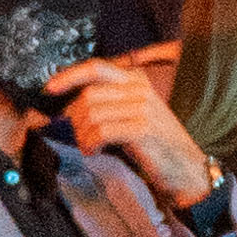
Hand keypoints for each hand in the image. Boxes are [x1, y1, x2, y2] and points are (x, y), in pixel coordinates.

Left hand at [46, 55, 215, 205]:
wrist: (187, 168)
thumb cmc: (156, 145)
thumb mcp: (134, 115)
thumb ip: (108, 103)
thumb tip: (67, 107)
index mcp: (137, 81)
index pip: (96, 68)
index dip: (69, 76)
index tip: (50, 88)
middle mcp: (141, 90)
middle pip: (88, 95)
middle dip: (75, 118)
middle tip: (80, 135)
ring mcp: (143, 108)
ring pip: (91, 114)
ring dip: (83, 135)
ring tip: (90, 146)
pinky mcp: (142, 129)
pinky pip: (101, 131)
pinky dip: (91, 144)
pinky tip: (95, 151)